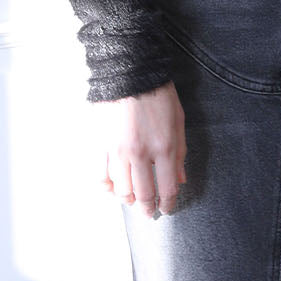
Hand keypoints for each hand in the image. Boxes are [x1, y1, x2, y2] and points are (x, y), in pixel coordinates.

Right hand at [95, 80, 187, 215]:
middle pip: (143, 195)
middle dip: (148, 208)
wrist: (131, 69)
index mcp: (164, 147)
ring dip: (128, 199)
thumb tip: (180, 179)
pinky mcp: (100, 143)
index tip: (167, 208)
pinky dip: (106, 187)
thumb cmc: (158, 91)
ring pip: (121, 190)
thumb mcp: (178, 119)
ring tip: (132, 200)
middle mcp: (140, 154)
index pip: (167, 189)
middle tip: (149, 212)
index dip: (168, 204)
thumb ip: (180, 152)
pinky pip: (100, 176)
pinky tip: (111, 188)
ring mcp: (118, 150)